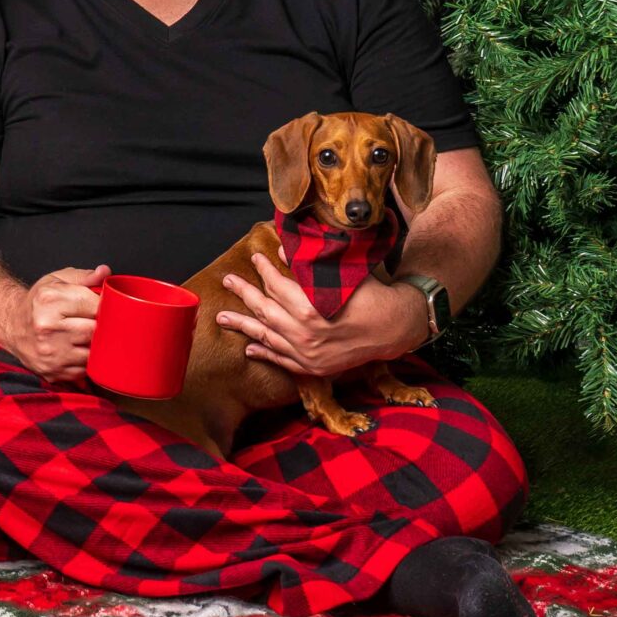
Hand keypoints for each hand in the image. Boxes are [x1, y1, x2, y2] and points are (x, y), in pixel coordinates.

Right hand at [8, 264, 106, 384]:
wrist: (12, 326)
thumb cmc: (38, 302)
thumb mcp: (56, 281)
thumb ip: (84, 276)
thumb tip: (105, 273)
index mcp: (49, 300)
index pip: (94, 305)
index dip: (104, 306)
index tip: (101, 306)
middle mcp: (47, 328)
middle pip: (95, 330)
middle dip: (101, 326)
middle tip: (95, 321)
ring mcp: (50, 353)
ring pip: (92, 352)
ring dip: (95, 345)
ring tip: (86, 335)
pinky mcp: (53, 372)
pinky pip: (84, 369)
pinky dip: (86, 360)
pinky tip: (77, 348)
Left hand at [218, 255, 421, 378]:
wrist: (395, 329)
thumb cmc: (371, 296)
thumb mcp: (342, 274)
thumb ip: (310, 265)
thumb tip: (284, 248)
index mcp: (311, 308)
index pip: (277, 285)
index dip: (264, 270)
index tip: (255, 258)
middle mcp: (305, 334)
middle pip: (265, 310)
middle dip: (244, 294)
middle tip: (227, 281)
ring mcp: (308, 354)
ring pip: (267, 337)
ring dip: (243, 325)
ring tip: (222, 317)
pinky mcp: (313, 367)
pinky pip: (281, 360)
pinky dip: (264, 353)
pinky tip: (249, 347)